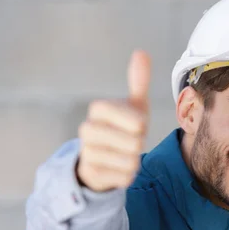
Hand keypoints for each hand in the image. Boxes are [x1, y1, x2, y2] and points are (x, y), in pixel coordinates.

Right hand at [76, 50, 151, 191]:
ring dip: (133, 160)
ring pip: (131, 161)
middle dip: (138, 145)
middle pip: (135, 143)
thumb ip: (138, 81)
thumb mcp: (134, 105)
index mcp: (99, 108)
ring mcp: (87, 152)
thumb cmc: (123, 127)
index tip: (134, 125)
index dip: (141, 126)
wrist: (103, 157)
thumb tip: (141, 52)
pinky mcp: (91, 173)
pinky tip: (116, 168)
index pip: (138, 122)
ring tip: (122, 154)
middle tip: (128, 141)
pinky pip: (125, 177)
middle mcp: (87, 128)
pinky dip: (127, 175)